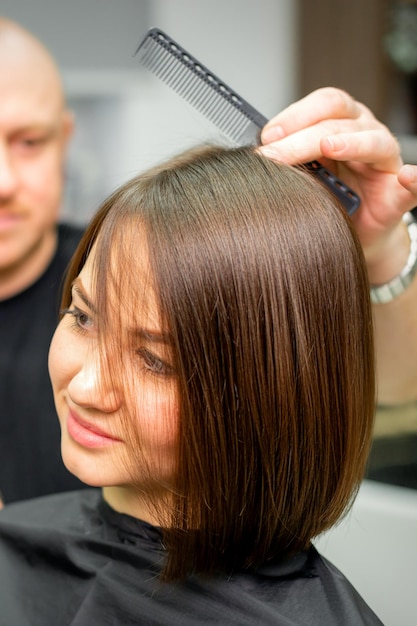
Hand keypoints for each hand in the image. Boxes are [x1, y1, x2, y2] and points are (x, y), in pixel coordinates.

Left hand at [259, 88, 416, 281]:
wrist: (353, 232)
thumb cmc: (327, 196)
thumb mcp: (303, 173)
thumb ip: (287, 160)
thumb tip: (252, 156)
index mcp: (341, 122)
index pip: (323, 104)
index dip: (295, 115)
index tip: (266, 136)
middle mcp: (365, 133)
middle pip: (338, 121)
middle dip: (302, 136)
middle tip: (273, 155)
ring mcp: (384, 160)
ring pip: (373, 141)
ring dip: (349, 142)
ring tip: (329, 147)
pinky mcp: (399, 192)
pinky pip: (413, 184)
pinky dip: (413, 179)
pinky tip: (406, 177)